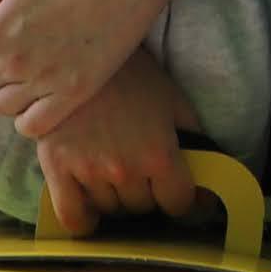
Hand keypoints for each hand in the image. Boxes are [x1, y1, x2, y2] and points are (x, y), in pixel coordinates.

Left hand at [0, 0, 173, 139]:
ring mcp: (45, 81)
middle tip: (19, 51)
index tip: (4, 32)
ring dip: (9, 92)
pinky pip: (34, 126)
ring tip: (31, 72)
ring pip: (3, 106)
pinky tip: (42, 97)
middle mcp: (14, 61)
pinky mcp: (74, 94)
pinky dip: (29, 117)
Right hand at [30, 51, 203, 226]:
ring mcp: (89, 171)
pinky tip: (91, 209)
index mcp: (159, 153)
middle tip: (146, 176)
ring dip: (118, 200)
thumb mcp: (173, 100)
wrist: (78, 51)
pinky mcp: (56, 168)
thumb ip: (194, 136)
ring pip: (111, 210)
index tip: (185, 199)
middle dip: (150, 195)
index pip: (179, 203)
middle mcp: (125, 169)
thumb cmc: (131, 74)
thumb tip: (213, 165)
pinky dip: (84, 220)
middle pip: (144, 207)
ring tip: (117, 176)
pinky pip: (72, 216)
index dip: (186, 202)